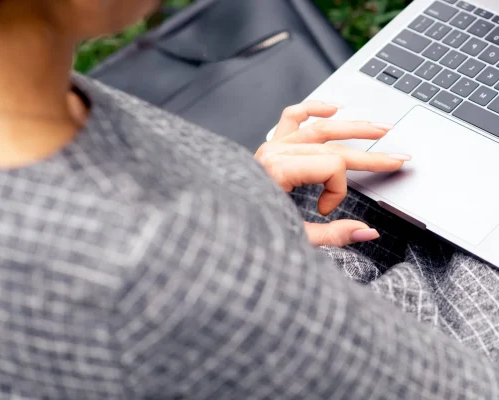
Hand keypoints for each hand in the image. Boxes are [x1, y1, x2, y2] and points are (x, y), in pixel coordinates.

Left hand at [255, 100, 410, 247]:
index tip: (325, 210)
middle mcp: (276, 151)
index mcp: (280, 170)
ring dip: (353, 126)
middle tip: (398, 158)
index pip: (332, 167)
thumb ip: (331, 235)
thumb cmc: (246, 229)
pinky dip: (313, 109)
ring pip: (320, 126)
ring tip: (380, 128)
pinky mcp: (270, 145)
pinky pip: (292, 117)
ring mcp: (272, 145)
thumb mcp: (291, 238)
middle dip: (370, 155)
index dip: (338, 192)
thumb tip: (367, 232)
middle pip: (335, 145)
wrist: (218, 223)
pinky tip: (333, 108)